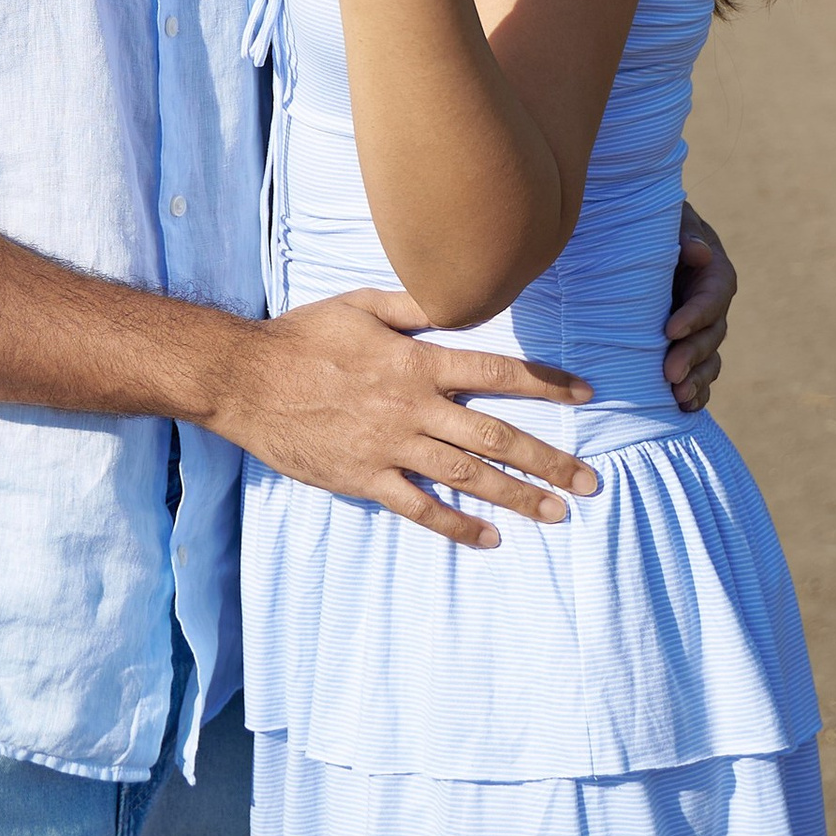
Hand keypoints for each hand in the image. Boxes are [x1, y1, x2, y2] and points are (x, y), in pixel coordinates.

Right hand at [213, 289, 598, 549]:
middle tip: (590, 482)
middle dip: (548, 459)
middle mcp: (412, 406)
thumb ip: (416, 305)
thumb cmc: (304, 335)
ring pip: (467, 476)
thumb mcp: (362, 305)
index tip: (587, 394)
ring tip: (557, 514)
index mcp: (417, 361)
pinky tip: (490, 539)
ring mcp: (389, 446)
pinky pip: (419, 508)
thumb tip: (462, 296)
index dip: (546, 383)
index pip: (498, 372)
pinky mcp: (364, 478)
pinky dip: (456, 525)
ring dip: (517, 496)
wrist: (245, 379)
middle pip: (495, 436)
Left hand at [664, 202, 734, 412]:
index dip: (697, 314)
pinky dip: (696, 393)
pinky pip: (700, 376)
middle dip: (693, 355)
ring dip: (697, 380)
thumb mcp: (665, 219)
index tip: (670, 330)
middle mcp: (710, 304)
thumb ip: (682, 231)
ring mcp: (699, 330)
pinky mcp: (686, 349)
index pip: (714, 294)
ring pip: (709, 359)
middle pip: (712, 333)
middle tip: (669, 373)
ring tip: (677, 397)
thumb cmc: (648, 226)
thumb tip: (699, 252)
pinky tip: (682, 409)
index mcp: (711, 270)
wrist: (630, 242)